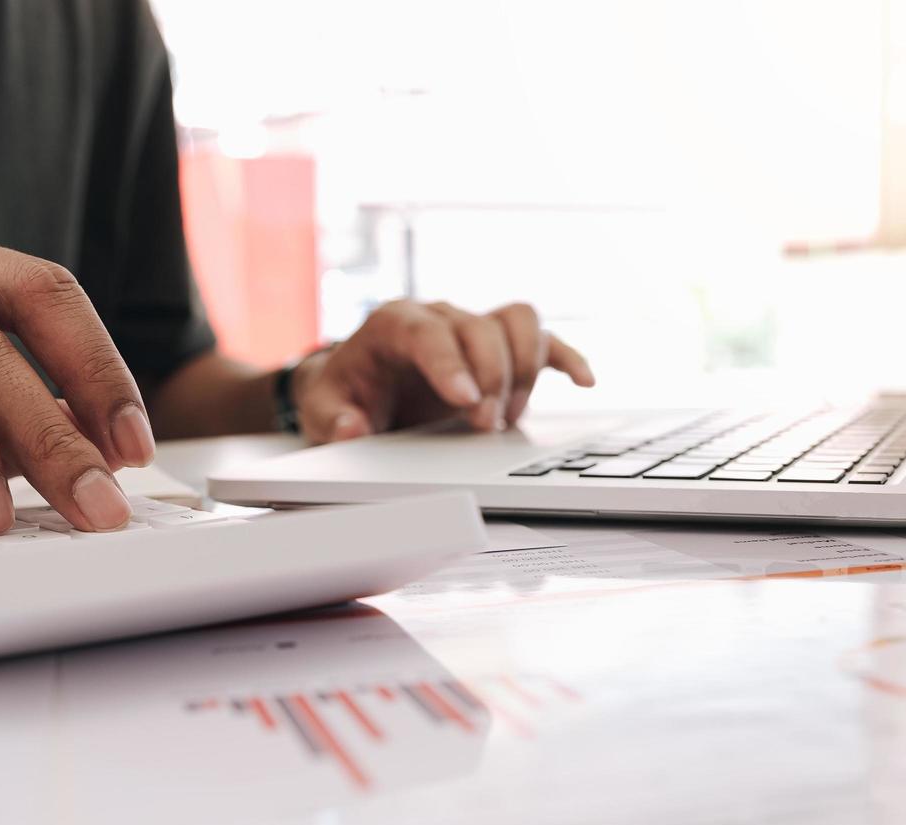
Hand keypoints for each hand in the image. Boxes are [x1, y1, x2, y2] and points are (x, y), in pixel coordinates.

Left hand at [289, 300, 593, 441]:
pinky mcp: (498, 348)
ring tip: (505, 418)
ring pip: (518, 323)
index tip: (465, 399)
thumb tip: (351, 428)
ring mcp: (472, 328)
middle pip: (480, 328)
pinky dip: (564, 358)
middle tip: (482, 425)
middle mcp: (439, 316)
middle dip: (489, 378)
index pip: (428, 331)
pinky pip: (541, 340)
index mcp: (393, 323)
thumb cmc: (343, 394)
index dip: (450, 362)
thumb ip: (332, 420)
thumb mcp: (321, 412)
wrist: (358, 386)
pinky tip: (584, 382)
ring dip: (522, 370)